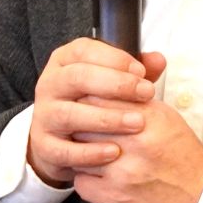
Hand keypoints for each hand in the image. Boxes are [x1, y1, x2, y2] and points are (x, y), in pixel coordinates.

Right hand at [27, 39, 165, 186]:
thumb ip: (134, 72)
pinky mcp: (44, 146)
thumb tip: (158, 60)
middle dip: (116, 84)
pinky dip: (90, 152)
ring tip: (137, 123)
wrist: (61, 141)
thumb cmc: (92, 104)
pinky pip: (64, 150)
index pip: (83, 50)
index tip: (142, 72)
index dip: (115, 58)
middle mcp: (49, 85)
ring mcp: (44, 116)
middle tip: (146, 93)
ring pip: (70, 114)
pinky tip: (115, 152)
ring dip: (106, 119)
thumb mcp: (111, 83)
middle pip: (77, 77)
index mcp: (64, 62)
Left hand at [72, 90, 202, 202]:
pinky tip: (101, 179)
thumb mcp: (169, 122)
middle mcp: (135, 143)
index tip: (89, 107)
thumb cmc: (186, 163)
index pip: (100, 97)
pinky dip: (88, 180)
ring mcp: (122, 173)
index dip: (89, 101)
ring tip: (94, 155)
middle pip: (85, 123)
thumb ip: (138, 105)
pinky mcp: (114, 199)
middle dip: (82, 126)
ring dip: (83, 154)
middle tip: (87, 131)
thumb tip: (107, 92)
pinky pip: (81, 183)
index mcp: (151, 119)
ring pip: (79, 153)